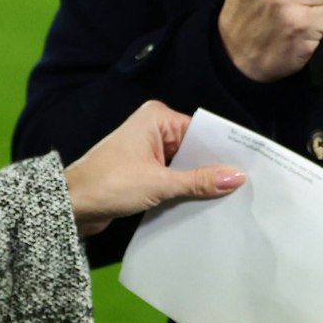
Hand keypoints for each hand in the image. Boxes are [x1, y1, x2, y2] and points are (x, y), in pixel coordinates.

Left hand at [64, 101, 244, 236]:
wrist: (73, 204)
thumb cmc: (110, 184)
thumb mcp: (159, 183)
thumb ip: (199, 181)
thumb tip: (236, 176)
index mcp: (156, 118)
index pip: (201, 130)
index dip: (223, 149)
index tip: (250, 165)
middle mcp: (153, 129)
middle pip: (194, 148)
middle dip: (214, 167)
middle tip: (245, 187)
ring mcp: (148, 150)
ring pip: (185, 165)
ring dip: (200, 181)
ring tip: (231, 198)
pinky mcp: (144, 170)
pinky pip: (173, 177)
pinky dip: (185, 189)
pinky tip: (206, 204)